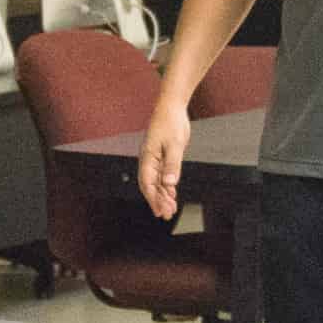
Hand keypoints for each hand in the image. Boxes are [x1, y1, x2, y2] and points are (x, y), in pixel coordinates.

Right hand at [136, 97, 192, 222]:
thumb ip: (172, 165)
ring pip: (158, 182)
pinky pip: (163, 175)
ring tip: (171, 210)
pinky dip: (168, 187)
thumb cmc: (170, 123)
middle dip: (158, 201)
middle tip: (166, 215)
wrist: (171, 107)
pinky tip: (172, 195)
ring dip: (164, 196)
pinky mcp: (163, 156)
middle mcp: (149, 161)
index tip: (159, 210)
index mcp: (147, 158)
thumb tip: (170, 183)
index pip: (147, 183)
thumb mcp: (175, 144)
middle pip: (151, 185)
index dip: (153, 198)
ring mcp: (156, 159)